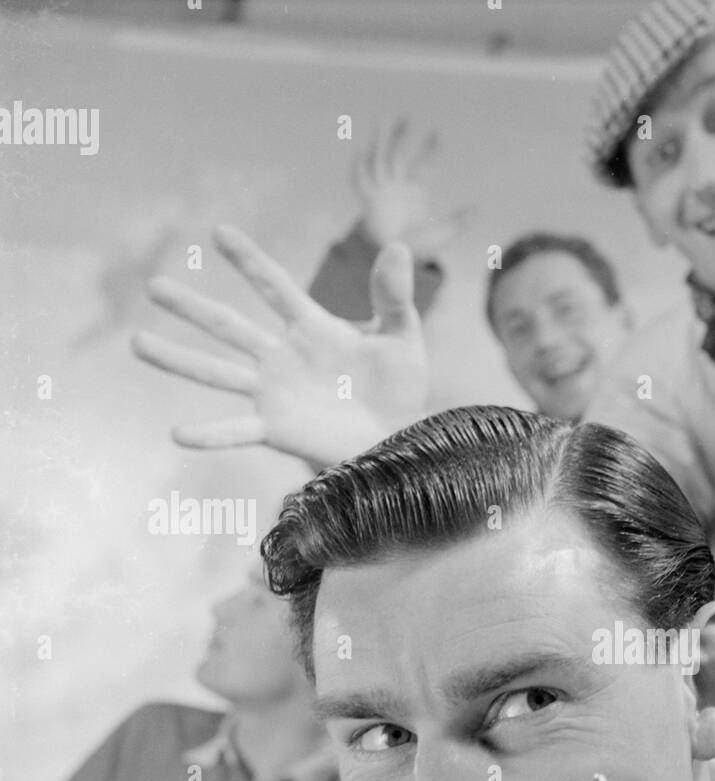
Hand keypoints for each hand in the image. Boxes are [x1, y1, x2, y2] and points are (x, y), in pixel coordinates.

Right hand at [133, 224, 430, 470]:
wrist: (399, 438)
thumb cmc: (400, 387)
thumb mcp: (402, 338)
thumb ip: (394, 297)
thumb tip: (400, 248)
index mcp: (311, 327)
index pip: (274, 287)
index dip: (249, 261)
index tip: (220, 232)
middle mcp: (282, 356)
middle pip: (230, 327)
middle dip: (193, 308)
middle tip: (154, 286)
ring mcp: (274, 393)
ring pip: (219, 373)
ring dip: (178, 360)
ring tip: (137, 343)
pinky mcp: (276, 429)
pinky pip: (236, 430)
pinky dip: (209, 434)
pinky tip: (178, 433)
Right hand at [354, 119, 471, 260]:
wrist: (397, 258)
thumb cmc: (419, 245)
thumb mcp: (444, 232)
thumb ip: (461, 221)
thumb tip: (480, 209)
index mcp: (415, 189)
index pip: (424, 164)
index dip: (431, 149)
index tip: (438, 134)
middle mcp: (398, 185)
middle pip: (399, 155)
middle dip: (401, 136)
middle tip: (407, 116)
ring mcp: (383, 190)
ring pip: (380, 159)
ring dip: (381, 140)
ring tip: (383, 118)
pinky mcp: (369, 200)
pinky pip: (361, 181)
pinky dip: (359, 168)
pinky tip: (360, 152)